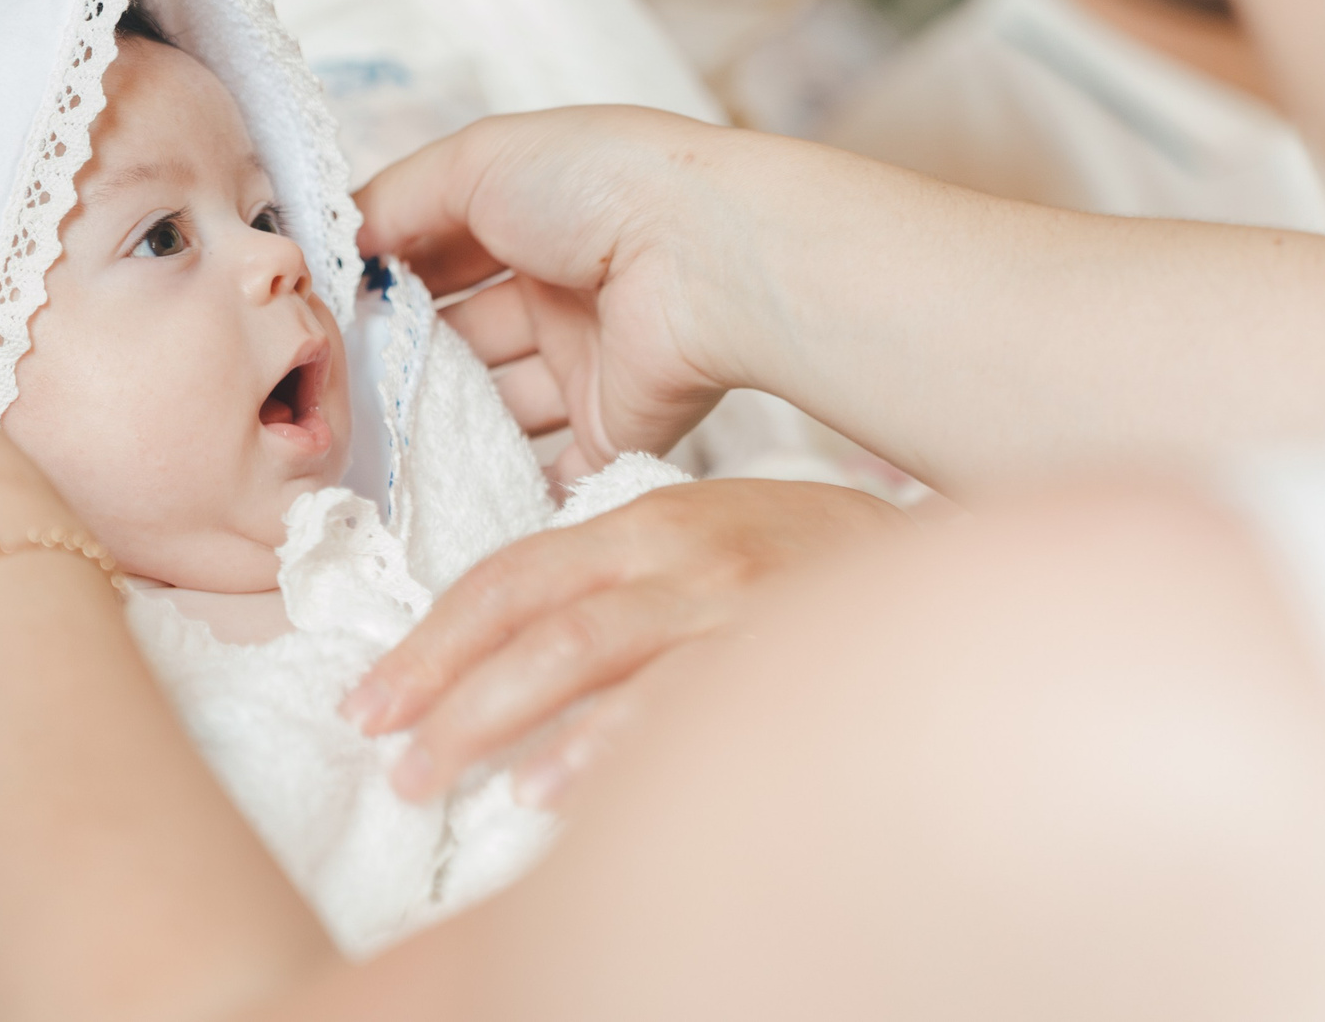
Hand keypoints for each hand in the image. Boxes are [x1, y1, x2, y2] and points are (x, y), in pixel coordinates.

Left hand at [340, 479, 906, 802]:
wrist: (955, 569)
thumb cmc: (816, 565)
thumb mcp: (707, 541)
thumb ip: (615, 585)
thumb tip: (509, 656)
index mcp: (646, 527)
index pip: (510, 577)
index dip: (430, 640)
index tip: (369, 702)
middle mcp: (679, 558)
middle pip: (532, 622)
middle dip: (444, 693)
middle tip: (389, 760)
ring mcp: (732, 608)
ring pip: (587, 657)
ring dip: (498, 722)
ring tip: (437, 777)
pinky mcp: (783, 657)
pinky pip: (679, 704)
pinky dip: (608, 750)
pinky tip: (555, 796)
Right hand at [356, 107, 778, 457]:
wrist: (703, 260)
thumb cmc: (596, 185)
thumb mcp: (477, 161)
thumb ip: (397, 198)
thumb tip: (337, 241)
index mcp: (532, 217)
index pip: (440, 254)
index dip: (384, 279)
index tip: (321, 312)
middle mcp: (559, 291)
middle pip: (463, 336)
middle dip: (403, 358)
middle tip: (333, 389)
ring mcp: (586, 365)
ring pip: (496, 406)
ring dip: (442, 427)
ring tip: (367, 449)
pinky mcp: (614, 431)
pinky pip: (553, 471)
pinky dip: (507, 490)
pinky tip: (438, 499)